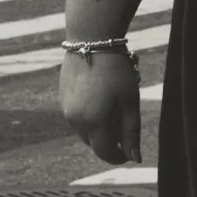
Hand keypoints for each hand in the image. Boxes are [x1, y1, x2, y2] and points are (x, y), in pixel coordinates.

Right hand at [60, 49, 142, 164]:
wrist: (91, 38)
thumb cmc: (117, 70)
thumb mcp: (130, 102)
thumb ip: (131, 132)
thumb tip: (134, 158)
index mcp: (93, 122)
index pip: (105, 152)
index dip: (119, 156)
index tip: (130, 153)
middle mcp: (75, 119)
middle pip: (93, 143)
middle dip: (110, 142)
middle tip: (126, 126)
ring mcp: (65, 108)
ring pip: (84, 130)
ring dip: (98, 129)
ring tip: (114, 109)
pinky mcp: (62, 97)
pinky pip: (76, 116)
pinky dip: (89, 116)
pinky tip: (101, 98)